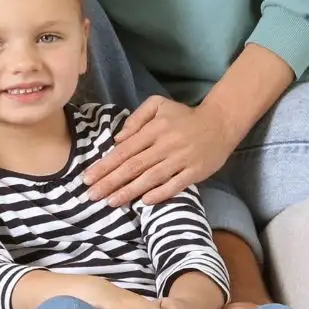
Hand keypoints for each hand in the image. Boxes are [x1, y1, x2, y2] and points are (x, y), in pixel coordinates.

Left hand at [84, 96, 240, 205]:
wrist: (221, 122)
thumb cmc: (184, 116)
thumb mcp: (159, 105)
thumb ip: (137, 118)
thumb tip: (118, 139)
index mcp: (154, 129)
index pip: (125, 150)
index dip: (105, 165)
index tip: (88, 178)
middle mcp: (165, 145)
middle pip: (134, 166)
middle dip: (110, 182)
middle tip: (92, 195)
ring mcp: (181, 159)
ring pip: (151, 177)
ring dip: (130, 191)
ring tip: (111, 202)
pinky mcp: (195, 171)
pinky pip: (176, 184)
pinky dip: (160, 193)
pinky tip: (145, 202)